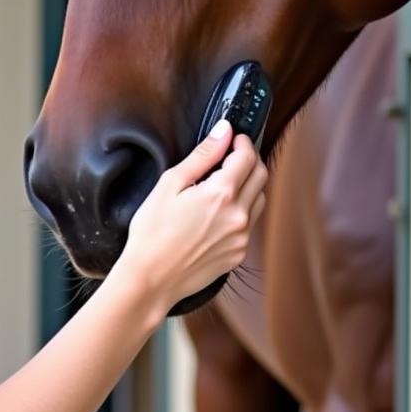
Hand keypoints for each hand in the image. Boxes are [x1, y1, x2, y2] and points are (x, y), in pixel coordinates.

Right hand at [119, 121, 267, 311]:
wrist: (150, 280)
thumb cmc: (153, 232)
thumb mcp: (171, 183)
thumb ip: (203, 155)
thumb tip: (224, 131)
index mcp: (221, 194)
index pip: (248, 156)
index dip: (242, 141)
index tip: (232, 138)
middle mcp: (238, 215)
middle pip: (261, 175)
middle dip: (249, 159)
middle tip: (230, 155)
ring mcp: (241, 237)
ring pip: (260, 198)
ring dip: (249, 184)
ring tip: (224, 182)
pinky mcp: (239, 254)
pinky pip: (251, 223)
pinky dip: (243, 208)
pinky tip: (220, 210)